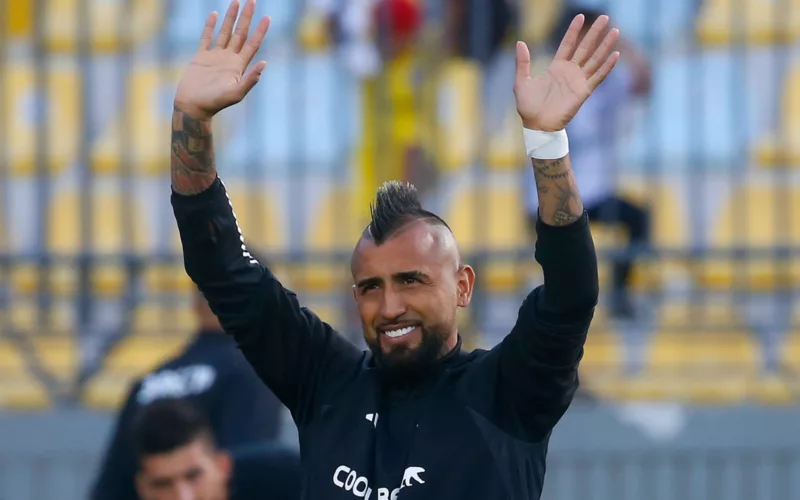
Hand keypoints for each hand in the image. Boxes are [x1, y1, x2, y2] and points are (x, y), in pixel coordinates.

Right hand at [174, 0, 270, 119]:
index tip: (268, 17)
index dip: (260, 31)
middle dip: (247, 17)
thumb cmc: (215, 103)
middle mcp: (229, 59)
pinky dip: (210, 26)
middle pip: (241, 33)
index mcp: (239, 66)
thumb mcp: (236, 93)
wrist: (193, 107)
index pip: (253, 43)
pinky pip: (207, 37)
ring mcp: (215, 56)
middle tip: (252, 1)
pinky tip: (215, 14)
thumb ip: (250, 79)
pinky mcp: (200, 57)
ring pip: (225, 32)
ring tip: (236, 1)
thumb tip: (264, 64)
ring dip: (231, 17)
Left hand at [514, 14, 619, 130]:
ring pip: (594, 59)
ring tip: (614, 31)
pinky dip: (607, 66)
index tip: (581, 16)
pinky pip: (598, 77)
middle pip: (585, 48)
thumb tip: (520, 42)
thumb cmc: (528, 107)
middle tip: (605, 17)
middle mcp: (569, 72)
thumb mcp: (521, 82)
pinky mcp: (583, 92)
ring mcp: (578, 81)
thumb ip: (522, 63)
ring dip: (605, 46)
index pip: (568, 44)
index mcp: (556, 67)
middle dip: (594, 33)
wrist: (537, 126)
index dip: (574, 31)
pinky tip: (615, 55)